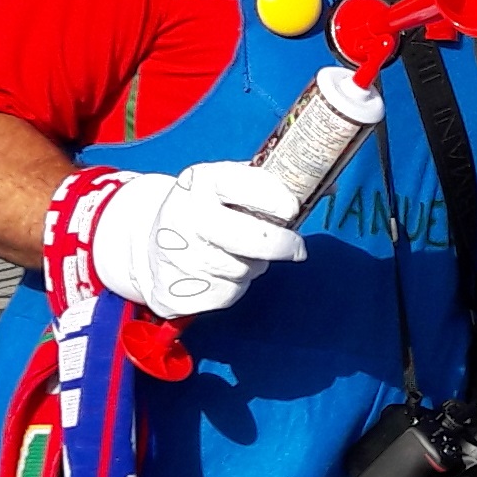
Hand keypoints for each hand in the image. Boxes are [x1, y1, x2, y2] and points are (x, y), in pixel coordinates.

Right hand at [87, 161, 306, 318]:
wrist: (149, 245)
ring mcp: (179, 258)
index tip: (292, 207)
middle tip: (297, 248)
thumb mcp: (225, 184)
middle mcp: (185, 218)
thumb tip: (327, 188)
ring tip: (238, 251)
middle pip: (255, 238)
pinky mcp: (179, 293)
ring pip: (245, 268)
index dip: (277, 199)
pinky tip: (220, 271)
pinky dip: (234, 285)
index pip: (250, 186)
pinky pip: (229, 293)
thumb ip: (269, 183)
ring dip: (254, 264)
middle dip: (283, 243)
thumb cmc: (205, 210)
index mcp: (199, 182)